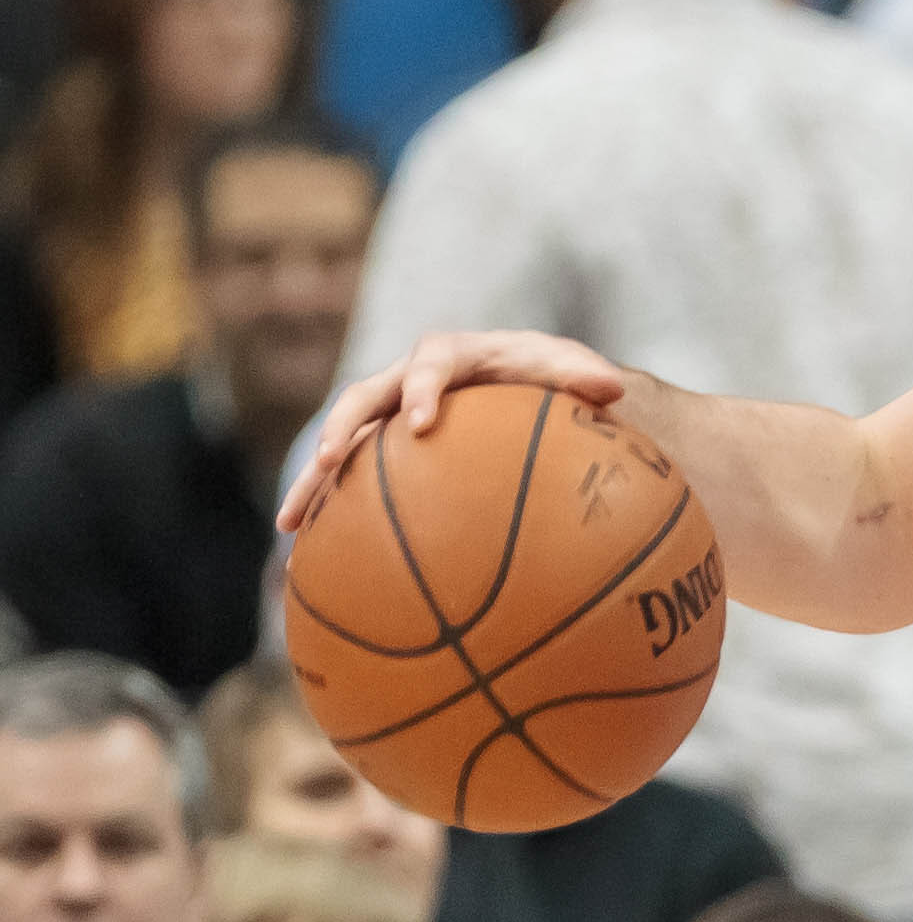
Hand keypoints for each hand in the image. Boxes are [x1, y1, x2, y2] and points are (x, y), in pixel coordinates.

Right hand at [277, 329, 628, 532]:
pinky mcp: (378, 448)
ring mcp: (385, 416)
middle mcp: (405, 381)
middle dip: (339, 430)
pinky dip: (326, 516)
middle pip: (361, 400)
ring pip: (339, 444)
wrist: (518, 380)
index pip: (431, 364)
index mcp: (451, 356)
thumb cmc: (543, 374)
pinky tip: (307, 565)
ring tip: (290, 526)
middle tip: (324, 464)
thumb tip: (613, 387)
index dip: (421, 390)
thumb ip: (582, 374)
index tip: (420, 425)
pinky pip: (346, 481)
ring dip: (312, 482)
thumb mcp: (567, 369)